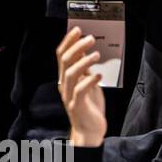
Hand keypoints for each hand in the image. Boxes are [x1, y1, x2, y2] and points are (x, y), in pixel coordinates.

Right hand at [57, 27, 106, 147]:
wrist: (90, 131)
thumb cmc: (90, 107)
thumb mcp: (87, 84)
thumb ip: (84, 71)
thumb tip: (86, 52)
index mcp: (64, 79)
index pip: (61, 56)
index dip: (68, 41)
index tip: (77, 29)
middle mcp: (63, 85)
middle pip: (65, 61)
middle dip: (77, 47)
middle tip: (90, 38)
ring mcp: (69, 95)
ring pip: (71, 73)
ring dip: (83, 61)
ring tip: (96, 54)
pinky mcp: (78, 105)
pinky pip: (81, 90)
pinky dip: (90, 80)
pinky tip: (99, 74)